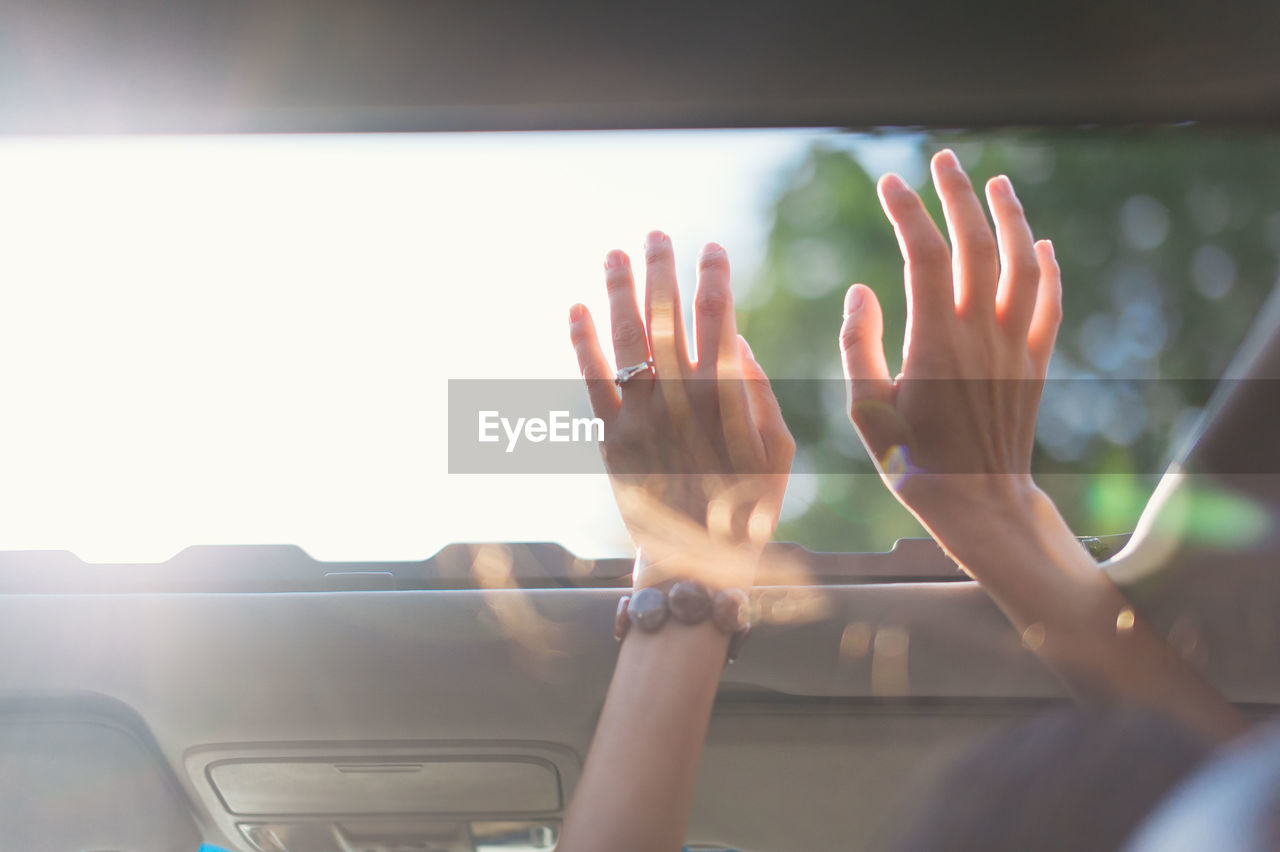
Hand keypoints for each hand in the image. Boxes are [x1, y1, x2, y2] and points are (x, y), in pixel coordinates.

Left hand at [569, 232, 793, 587]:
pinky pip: (592, 381)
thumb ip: (760, 397)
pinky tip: (576, 307)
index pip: (719, 321)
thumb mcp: (778, 456)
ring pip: (628, 340)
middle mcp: (682, 399)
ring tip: (615, 253)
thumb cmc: (746, 510)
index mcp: (726, 398)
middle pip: (668, 318)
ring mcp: (642, 416)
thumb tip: (740, 343)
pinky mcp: (610, 437)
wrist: (693, 565)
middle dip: (662, 272)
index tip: (712, 247)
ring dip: (620, 291)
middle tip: (656, 234)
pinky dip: (582, 342)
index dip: (714, 280)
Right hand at [838, 149, 1062, 538]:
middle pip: (976, 244)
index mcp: (934, 342)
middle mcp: (980, 335)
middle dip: (957, 194)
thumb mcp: (866, 411)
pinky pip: (1050, 303)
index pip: (924, 255)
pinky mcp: (1035, 364)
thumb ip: (857, 346)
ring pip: (1022, 263)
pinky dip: (1048, 268)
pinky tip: (1039, 243)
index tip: (888, 182)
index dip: (907, 212)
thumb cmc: (912, 462)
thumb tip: (860, 289)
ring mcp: (1014, 346)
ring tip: (995, 182)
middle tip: (942, 158)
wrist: (978, 503)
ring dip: (1010, 216)